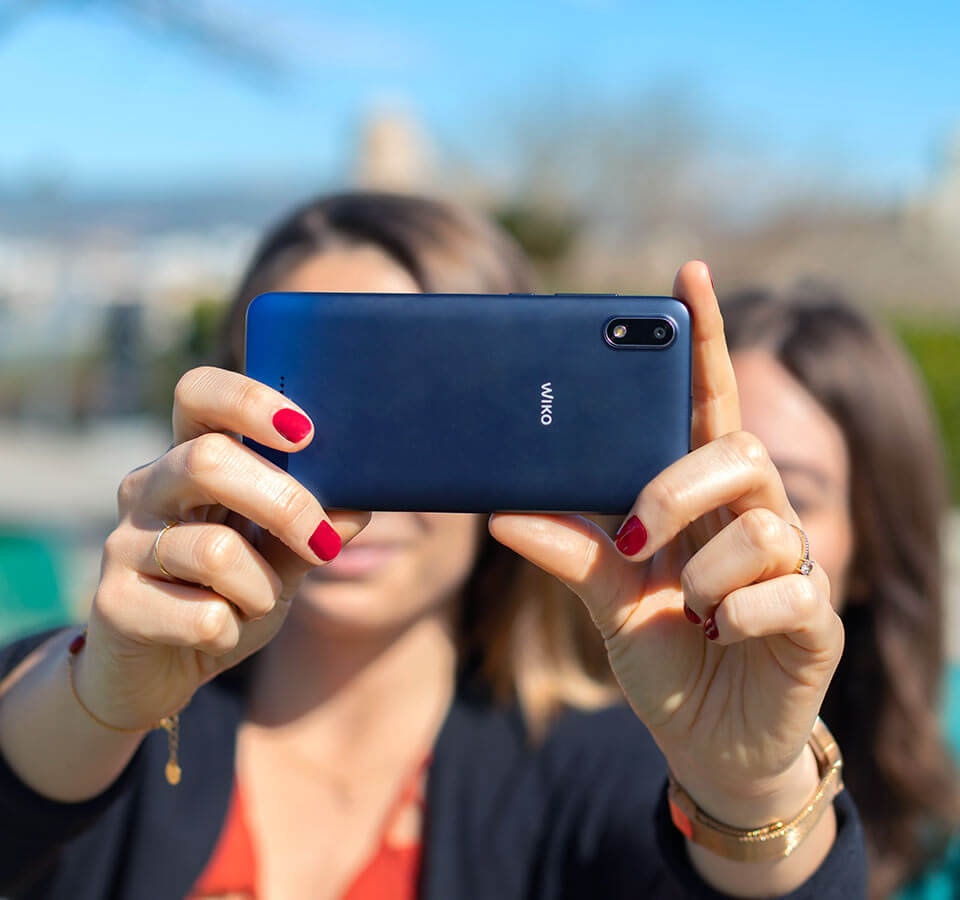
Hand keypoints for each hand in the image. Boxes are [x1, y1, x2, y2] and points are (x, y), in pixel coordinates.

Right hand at [77, 367, 370, 729]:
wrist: (159, 672)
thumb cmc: (227, 597)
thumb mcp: (281, 559)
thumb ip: (316, 528)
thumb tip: (363, 501)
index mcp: (189, 460)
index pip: (199, 393)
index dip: (249, 400)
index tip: (304, 432)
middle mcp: (148, 488)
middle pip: (207, 460)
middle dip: (284, 504)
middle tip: (321, 543)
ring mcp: (123, 543)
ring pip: (214, 551)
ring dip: (261, 588)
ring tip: (254, 602)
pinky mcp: (112, 603)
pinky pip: (202, 615)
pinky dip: (232, 631)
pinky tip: (217, 634)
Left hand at [489, 262, 843, 825]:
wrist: (706, 744)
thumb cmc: (663, 656)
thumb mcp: (605, 600)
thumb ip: (570, 551)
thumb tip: (500, 511)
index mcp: (702, 501)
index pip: (709, 403)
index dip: (704, 340)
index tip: (687, 274)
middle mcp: (753, 516)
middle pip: (739, 449)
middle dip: (678, 488)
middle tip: (637, 540)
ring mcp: (792, 564)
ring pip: (761, 522)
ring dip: (704, 573)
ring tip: (685, 610)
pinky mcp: (817, 618)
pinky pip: (787, 589)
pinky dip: (737, 615)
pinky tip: (718, 634)